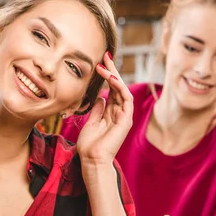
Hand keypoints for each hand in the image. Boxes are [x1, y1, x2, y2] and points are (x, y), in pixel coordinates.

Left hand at [76, 52, 133, 168]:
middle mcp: (120, 112)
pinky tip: (111, 79)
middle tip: (106, 55)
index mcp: (111, 112)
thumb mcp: (91, 122)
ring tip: (104, 66)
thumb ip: (97, 110)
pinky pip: (125, 99)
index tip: (100, 62)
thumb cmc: (89, 145)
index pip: (111, 89)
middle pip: (118, 86)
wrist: (92, 160)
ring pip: (123, 90)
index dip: (107, 75)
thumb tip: (100, 98)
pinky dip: (119, 88)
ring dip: (114, 77)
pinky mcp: (126, 120)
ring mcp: (124, 116)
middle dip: (113, 70)